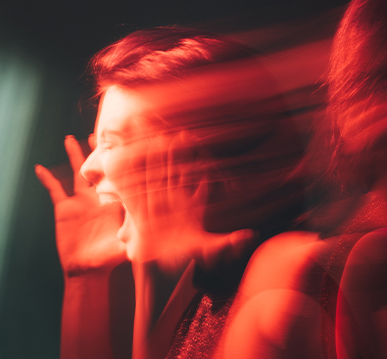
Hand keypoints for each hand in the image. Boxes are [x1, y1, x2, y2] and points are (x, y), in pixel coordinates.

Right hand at [36, 135, 125, 276]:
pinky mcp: (64, 209)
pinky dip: (47, 179)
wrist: (88, 270)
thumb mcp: (128, 244)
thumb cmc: (111, 258)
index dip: (122, 160)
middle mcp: (98, 197)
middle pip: (99, 168)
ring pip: (77, 173)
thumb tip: (158, 230)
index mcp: (115, 201)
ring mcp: (81, 201)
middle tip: (101, 131)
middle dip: (99, 150)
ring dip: (74, 156)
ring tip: (70, 139)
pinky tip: (40, 168)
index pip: (120, 176)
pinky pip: (54, 190)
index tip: (126, 143)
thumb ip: (139, 234)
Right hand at [123, 130, 256, 271]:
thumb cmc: (185, 249)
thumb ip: (227, 242)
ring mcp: (158, 200)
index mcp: (190, 204)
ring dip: (157, 158)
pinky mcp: (141, 208)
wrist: (161, 257)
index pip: (196, 182)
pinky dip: (133, 173)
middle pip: (176, 171)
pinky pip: (137, 188)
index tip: (204, 155)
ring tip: (157, 138)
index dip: (201, 168)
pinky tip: (129, 159)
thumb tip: (251, 236)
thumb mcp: (207, 245)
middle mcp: (174, 198)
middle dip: (178, 153)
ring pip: (158, 174)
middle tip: (183, 135)